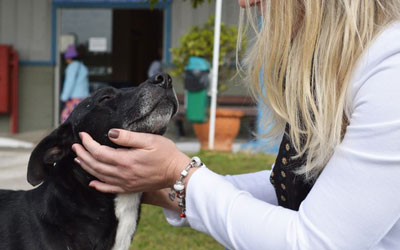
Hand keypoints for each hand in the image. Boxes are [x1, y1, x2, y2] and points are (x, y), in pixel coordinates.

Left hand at [72, 129, 190, 192]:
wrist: (177, 172)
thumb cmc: (165, 153)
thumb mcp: (149, 139)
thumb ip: (128, 137)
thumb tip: (110, 133)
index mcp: (125, 160)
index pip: (99, 152)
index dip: (88, 143)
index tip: (82, 135)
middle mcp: (122, 174)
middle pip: (95, 165)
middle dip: (83, 154)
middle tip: (75, 146)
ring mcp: (125, 183)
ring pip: (99, 176)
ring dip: (87, 167)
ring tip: (78, 159)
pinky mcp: (130, 188)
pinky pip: (109, 189)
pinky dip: (98, 186)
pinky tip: (92, 183)